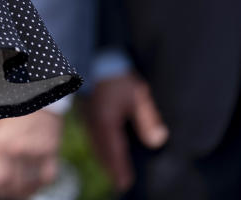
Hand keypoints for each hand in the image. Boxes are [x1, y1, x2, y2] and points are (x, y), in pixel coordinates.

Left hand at [0, 109, 63, 198]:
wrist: (33, 90)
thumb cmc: (7, 106)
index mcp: (0, 143)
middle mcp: (18, 149)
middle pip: (15, 184)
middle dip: (9, 192)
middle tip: (5, 193)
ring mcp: (36, 151)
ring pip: (31, 183)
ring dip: (24, 191)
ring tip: (18, 191)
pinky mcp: (51, 149)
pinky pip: (48, 176)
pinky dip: (41, 182)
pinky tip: (34, 183)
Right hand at [85, 73, 167, 191]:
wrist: (96, 56)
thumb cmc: (118, 75)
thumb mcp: (138, 95)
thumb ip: (147, 119)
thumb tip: (157, 141)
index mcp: (105, 122)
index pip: (114, 152)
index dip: (120, 169)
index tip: (125, 184)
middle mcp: (92, 122)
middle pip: (101, 151)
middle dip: (110, 167)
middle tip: (119, 182)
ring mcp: (86, 116)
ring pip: (94, 143)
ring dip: (103, 157)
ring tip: (111, 167)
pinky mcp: (84, 109)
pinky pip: (91, 134)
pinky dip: (98, 145)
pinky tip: (102, 145)